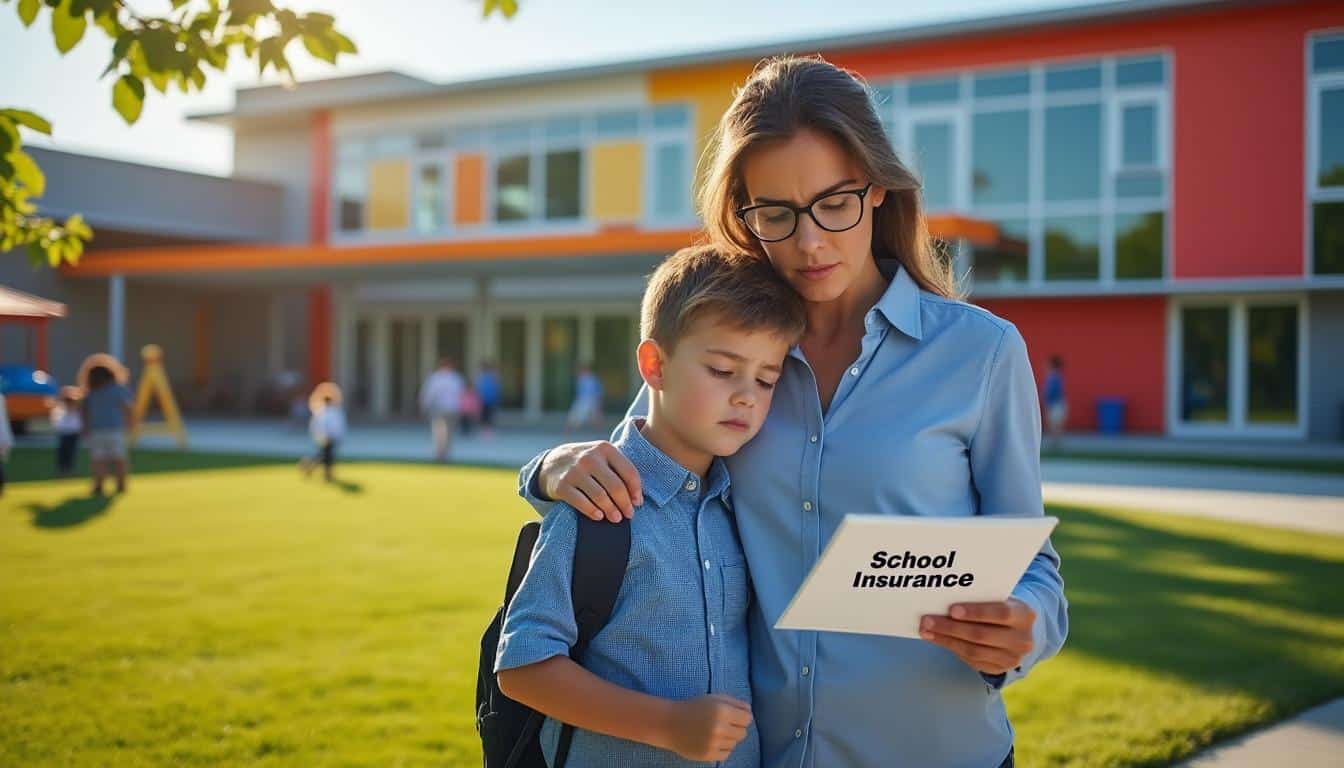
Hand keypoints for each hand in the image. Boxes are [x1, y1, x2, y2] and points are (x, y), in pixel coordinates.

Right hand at [538, 441, 641, 522]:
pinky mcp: (562, 485)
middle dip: (625, 503)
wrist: (552, 462)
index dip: (636, 490)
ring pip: (600, 496)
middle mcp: (590, 458)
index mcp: (605, 449)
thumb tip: (637, 498)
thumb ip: (619, 470)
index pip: (628, 471)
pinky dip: (592, 511)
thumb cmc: (587, 463)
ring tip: (617, 518)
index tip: (638, 503)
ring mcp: (575, 471)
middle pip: (615, 486)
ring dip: (611, 510)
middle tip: (629, 515)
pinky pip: (581, 502)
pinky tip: (599, 517)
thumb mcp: (602, 457)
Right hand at [659, 694, 752, 762]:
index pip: (748, 719)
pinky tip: (713, 741)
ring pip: (735, 743)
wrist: (670, 723)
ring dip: (728, 738)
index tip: (734, 716)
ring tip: (715, 732)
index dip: (742, 717)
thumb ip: (735, 703)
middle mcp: (720, 728)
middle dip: (736, 728)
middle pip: (743, 733)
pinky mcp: (708, 755)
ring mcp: (714, 743)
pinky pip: (726, 754)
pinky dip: (722, 748)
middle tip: (724, 724)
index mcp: (722, 710)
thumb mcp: (714, 698)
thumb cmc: (694, 707)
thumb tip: (750, 712)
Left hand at [919, 598, 1035, 674]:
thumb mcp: (998, 599)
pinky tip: (936, 638)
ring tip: (926, 630)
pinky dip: (951, 648)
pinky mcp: (998, 669)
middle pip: (982, 635)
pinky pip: (971, 660)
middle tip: (927, 620)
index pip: (1000, 613)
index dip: (976, 612)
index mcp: (1024, 615)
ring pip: (973, 650)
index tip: (952, 609)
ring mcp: (1012, 658)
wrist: (1018, 629)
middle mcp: (1022, 640)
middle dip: (951, 627)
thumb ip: (979, 598)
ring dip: (946, 639)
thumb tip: (942, 599)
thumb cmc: (999, 606)